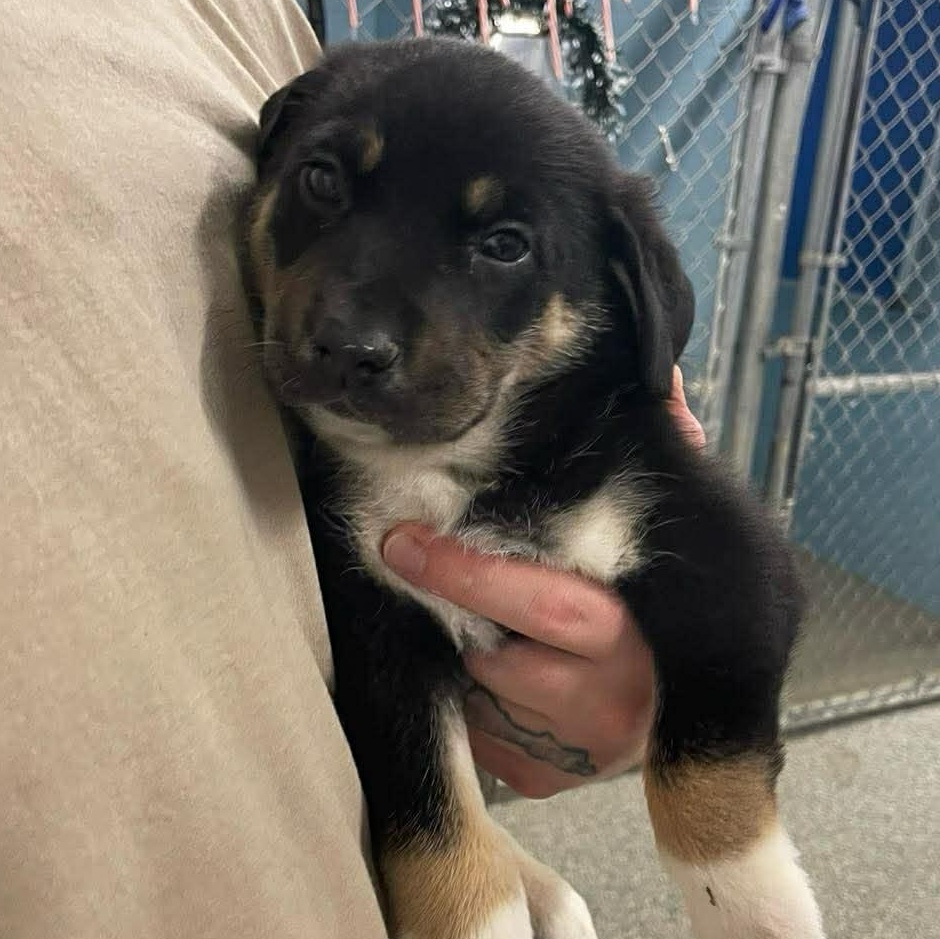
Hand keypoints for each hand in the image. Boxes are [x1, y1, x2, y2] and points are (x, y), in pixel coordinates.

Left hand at [381, 367, 703, 798]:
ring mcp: (580, 751)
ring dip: (470, 656)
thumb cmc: (674, 606)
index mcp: (636, 634)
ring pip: (481, 694)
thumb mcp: (676, 539)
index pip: (538, 602)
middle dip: (453, 613)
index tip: (400, 541)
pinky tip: (504, 680)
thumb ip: (659, 463)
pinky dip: (478, 704)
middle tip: (413, 562)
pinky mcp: (552, 780)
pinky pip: (483, 740)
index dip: (464, 571)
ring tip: (494, 627)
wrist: (703, 707)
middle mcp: (611, 700)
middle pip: (496, 656)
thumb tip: (658, 381)